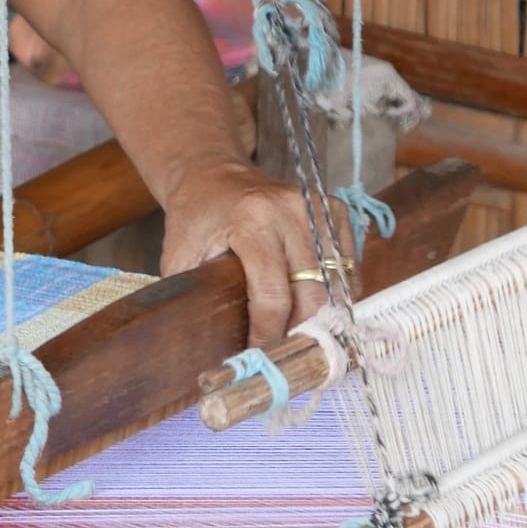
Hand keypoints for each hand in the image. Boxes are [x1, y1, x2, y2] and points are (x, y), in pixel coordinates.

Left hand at [158, 155, 349, 346]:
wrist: (213, 173)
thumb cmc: (195, 218)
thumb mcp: (179, 256)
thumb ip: (195, 297)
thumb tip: (212, 351)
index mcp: (251, 219)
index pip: (273, 293)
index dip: (268, 333)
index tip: (259, 354)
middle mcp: (292, 210)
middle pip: (313, 291)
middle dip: (300, 330)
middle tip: (286, 354)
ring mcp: (317, 208)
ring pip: (337, 280)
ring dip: (324, 313)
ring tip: (304, 336)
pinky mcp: (334, 209)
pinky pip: (346, 263)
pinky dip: (337, 290)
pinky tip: (318, 305)